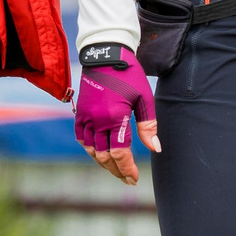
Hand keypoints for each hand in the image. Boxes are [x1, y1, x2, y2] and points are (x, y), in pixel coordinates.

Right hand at [74, 56, 158, 185]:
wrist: (106, 56)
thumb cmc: (129, 75)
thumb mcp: (144, 98)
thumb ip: (149, 125)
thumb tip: (155, 149)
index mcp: (115, 117)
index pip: (120, 153)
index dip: (127, 169)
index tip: (134, 179)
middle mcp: (97, 121)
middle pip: (105, 156)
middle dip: (117, 171)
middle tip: (128, 179)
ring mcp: (86, 118)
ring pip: (92, 151)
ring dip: (104, 163)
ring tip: (116, 170)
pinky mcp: (80, 114)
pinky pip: (82, 139)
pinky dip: (91, 150)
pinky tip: (100, 154)